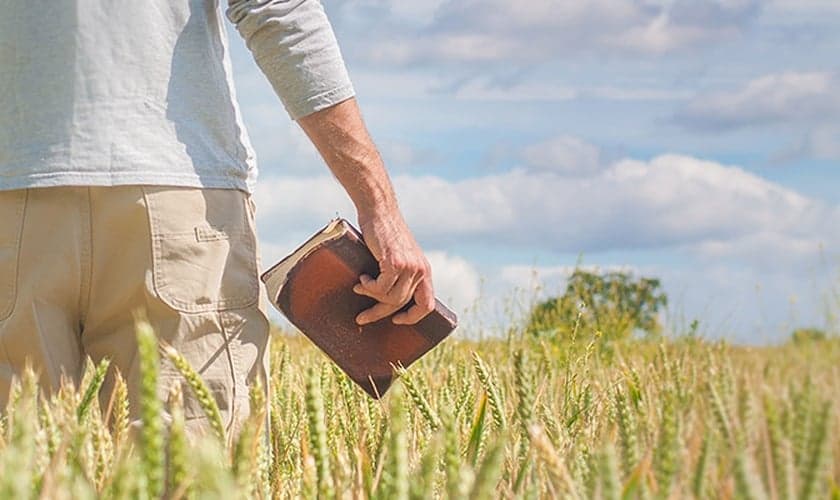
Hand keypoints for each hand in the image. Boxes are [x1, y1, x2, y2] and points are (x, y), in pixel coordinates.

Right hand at [352, 210, 434, 325]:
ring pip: (390, 298)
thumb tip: (384, 300)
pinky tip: (362, 278)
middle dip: (379, 313)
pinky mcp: (395, 262)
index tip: (396, 320)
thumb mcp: (399, 256)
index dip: (412, 317)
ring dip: (371, 296)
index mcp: (424, 271)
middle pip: (401, 303)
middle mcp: (420, 270)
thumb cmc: (384, 234)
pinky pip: (381, 288)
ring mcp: (409, 267)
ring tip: (360, 287)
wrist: (379, 211)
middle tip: (362, 318)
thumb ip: (400, 274)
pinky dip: (368, 287)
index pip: (427, 305)